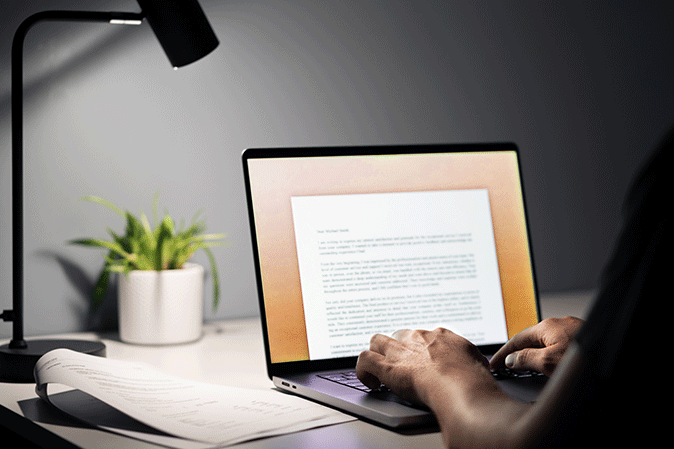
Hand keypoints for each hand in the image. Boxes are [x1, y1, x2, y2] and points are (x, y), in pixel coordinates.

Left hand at [356, 328, 491, 405]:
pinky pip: (364, 360)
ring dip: (377, 353)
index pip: (425, 337)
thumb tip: (473, 365)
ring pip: (377, 340)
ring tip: (381, 369)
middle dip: (399, 348)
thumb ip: (469, 360)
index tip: (426, 363)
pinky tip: (371, 383)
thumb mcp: (476, 362)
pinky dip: (363, 371)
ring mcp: (400, 351)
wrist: (459, 384)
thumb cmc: (471, 377)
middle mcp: (418, 338)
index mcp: (440, 336)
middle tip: (404, 366)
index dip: (423, 350)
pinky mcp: (386, 367)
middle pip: (400, 335)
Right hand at [489, 316, 583, 376]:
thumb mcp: (549, 362)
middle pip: (531, 341)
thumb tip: (511, 359)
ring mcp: (573, 332)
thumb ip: (526, 359)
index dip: (502, 354)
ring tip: (526, 372)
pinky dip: (549, 358)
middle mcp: (560, 326)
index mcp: (547, 327)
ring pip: (546, 345)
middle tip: (506, 369)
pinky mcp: (584, 341)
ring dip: (535, 357)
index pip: (516, 340)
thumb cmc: (588, 361)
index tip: (493, 365)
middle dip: (518, 354)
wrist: (619, 354)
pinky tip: (552, 369)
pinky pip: (559, 348)